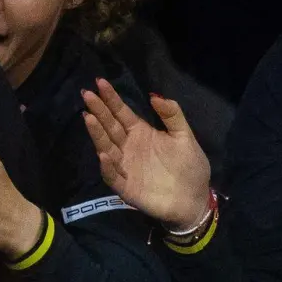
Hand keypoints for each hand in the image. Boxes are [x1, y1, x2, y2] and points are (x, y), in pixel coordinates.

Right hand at [81, 78, 210, 230]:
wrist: (195, 199)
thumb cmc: (190, 166)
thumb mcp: (184, 136)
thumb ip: (172, 115)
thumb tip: (154, 95)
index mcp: (141, 133)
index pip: (122, 113)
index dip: (111, 99)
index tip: (100, 82)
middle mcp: (128, 147)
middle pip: (110, 126)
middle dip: (98, 111)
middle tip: (86, 94)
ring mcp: (125, 166)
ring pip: (107, 147)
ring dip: (97, 134)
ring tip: (89, 118)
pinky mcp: (126, 187)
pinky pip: (113, 176)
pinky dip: (107, 166)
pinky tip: (104, 154)